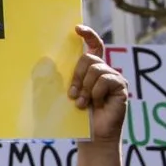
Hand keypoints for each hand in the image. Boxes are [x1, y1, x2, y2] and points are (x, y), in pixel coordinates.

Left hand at [68, 25, 128, 141]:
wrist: (91, 137)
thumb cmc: (77, 118)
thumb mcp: (64, 95)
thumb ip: (59, 79)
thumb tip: (45, 62)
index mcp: (91, 70)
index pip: (93, 46)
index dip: (88, 35)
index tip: (76, 29)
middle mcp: (104, 71)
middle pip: (88, 58)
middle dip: (76, 76)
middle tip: (73, 95)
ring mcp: (114, 78)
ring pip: (95, 69)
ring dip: (85, 88)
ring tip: (83, 103)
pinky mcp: (121, 86)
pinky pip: (104, 79)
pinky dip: (95, 93)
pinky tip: (96, 104)